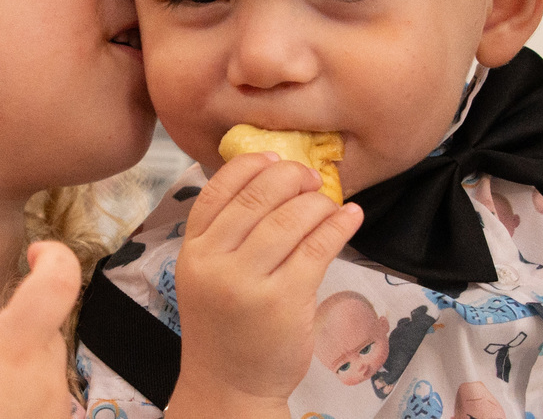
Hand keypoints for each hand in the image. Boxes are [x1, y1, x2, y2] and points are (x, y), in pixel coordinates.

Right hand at [0, 241, 80, 418]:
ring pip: (46, 370)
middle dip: (19, 320)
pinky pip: (44, 407)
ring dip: (19, 364)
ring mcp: (53, 415)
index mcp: (17, 348)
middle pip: (48, 329)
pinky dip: (20, 399)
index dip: (55, 257)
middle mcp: (48, 378)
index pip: (61, 282)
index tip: (33, 252)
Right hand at [167, 153, 362, 417]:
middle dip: (291, 177)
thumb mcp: (206, 274)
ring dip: (318, 201)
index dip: (250, 165)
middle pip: (257, 196)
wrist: (229, 385)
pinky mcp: (285, 301)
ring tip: (330, 201)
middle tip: (311, 177)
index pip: (218, 188)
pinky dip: (338, 225)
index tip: (275, 157)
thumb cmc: (224, 326)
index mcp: (193, 250)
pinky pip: (317, 247)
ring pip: (290, 218)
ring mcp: (248, 282)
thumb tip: (272, 178)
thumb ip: (225, 232)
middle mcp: (215, 262)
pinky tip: (350, 216)